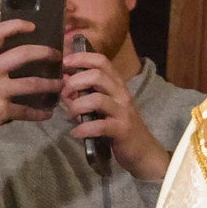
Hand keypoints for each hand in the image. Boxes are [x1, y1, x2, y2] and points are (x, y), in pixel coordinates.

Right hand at [0, 19, 61, 182]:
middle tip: (57, 56)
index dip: (17, 25)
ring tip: (61, 85)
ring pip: (32, 84)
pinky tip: (47, 114)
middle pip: (24, 53)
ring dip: (51, 85)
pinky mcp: (1, 110)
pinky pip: (26, 111)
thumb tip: (14, 59)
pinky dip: (39, 113)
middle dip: (45, 53)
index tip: (34, 26)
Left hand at [60, 48, 168, 179]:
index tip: (64, 62)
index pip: (101, 61)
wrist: (142, 149)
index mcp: (116, 84)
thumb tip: (64, 79)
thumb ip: (86, 91)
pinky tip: (75, 133)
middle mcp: (121, 93)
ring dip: (76, 106)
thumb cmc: (118, 124)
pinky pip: (99, 126)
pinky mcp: (121, 130)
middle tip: (64, 94)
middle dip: (74, 82)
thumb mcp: (104, 104)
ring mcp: (122, 111)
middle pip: (97, 76)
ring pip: (97, 99)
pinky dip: (83, 129)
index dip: (81, 58)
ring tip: (69, 115)